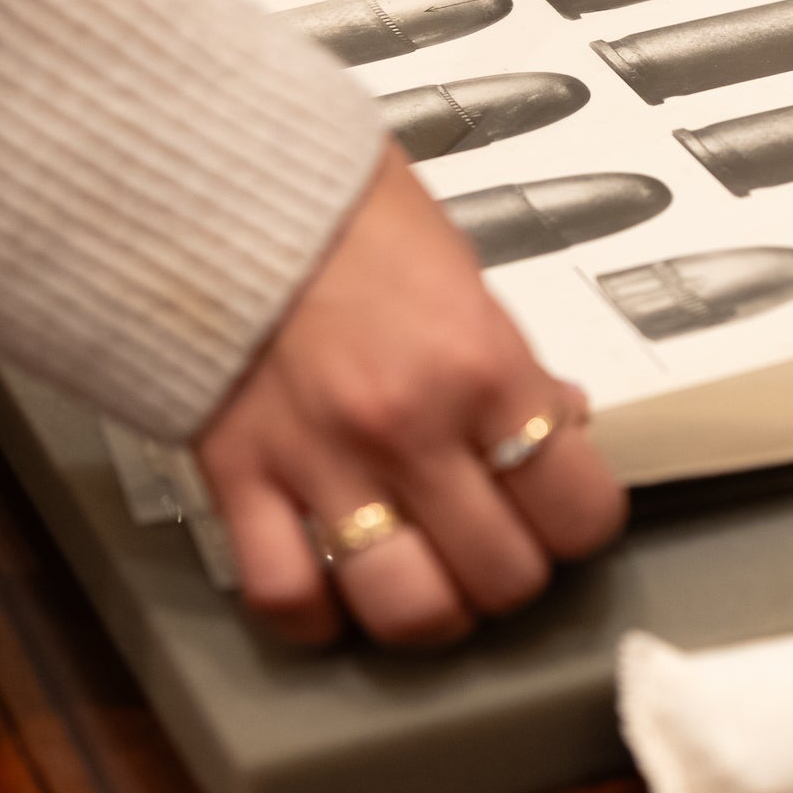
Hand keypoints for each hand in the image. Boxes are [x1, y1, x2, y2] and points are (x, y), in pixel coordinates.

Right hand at [196, 145, 626, 648]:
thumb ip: (512, 361)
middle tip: (494, 543)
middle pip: (501, 578)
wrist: (214, 177)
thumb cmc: (338, 210)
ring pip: (406, 612)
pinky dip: (313, 615)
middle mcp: (409, 424)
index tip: (561, 513)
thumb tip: (559, 420)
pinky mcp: (240, 477)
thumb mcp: (460, 270)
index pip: (578, 509)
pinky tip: (331, 591)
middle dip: (509, 574)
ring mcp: (322, 460)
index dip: (578, 524)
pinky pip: (285, 597)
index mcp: (480, 364)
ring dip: (427, 613)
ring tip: (426, 583)